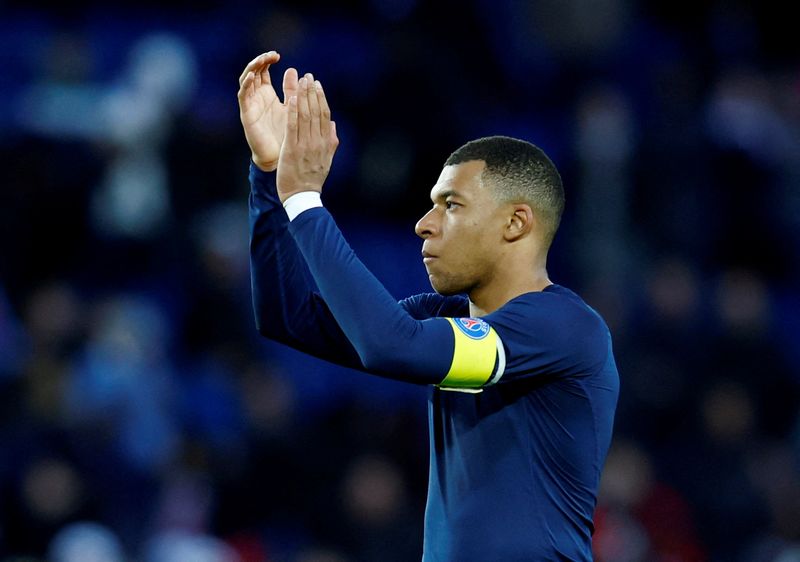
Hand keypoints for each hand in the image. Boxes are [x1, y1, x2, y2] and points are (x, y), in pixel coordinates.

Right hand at [238, 51, 298, 171]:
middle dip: (260, 61)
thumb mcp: (291, 108)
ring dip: (252, 68)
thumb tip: (297, 72)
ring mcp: (250, 105)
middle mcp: (256, 97)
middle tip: (271, 55)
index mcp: (267, 94)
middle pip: (253, 72)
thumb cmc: (285, 134)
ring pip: (245, 80)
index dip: (267, 60)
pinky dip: (246, 85)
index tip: (277, 55)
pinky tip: (252, 76)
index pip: (263, 71)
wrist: (280, 156)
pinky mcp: (247, 114)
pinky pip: (243, 96)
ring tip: (261, 60)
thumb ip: (293, 91)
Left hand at [276, 73, 338, 202]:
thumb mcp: (326, 160)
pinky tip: (291, 98)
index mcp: (326, 143)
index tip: (317, 84)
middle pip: (316, 112)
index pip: (324, 115)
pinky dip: (293, 111)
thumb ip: (331, 142)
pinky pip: (293, 126)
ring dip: (303, 96)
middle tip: (308, 76)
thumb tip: (332, 124)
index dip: (321, 98)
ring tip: (300, 81)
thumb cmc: (312, 180)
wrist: (303, 196)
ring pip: (305, 116)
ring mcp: (305, 145)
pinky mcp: (292, 149)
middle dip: (312, 92)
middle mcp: (317, 141)